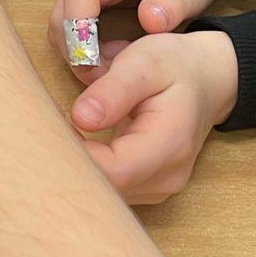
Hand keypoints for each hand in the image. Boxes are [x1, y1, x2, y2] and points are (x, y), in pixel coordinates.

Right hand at [48, 0, 238, 70]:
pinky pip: (65, 20)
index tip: (97, 67)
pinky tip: (109, 53)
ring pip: (59, 20)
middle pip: (62, 12)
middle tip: (109, 79)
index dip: (81, 31)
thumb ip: (175, 4)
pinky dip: (80, 44)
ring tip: (115, 66)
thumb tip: (150, 21)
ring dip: (78, 51)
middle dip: (78, 52)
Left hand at [67, 31, 237, 203]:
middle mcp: (166, 177)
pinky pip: (110, 188)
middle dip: (69, 162)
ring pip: (103, 194)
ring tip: (60, 129)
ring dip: (76, 166)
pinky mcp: (146, 187)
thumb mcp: (145, 62)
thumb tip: (81, 118)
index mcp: (168, 144)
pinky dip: (88, 169)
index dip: (75, 154)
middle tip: (47, 127)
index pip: (112, 171)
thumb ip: (114, 90)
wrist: (208, 80)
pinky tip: (75, 142)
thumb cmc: (175, 66)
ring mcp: (158, 188)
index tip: (51, 124)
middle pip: (105, 189)